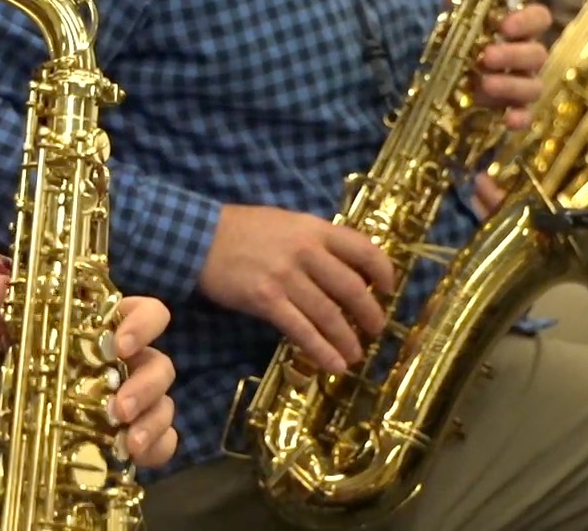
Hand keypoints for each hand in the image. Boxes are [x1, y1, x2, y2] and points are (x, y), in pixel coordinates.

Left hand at [0, 281, 179, 467]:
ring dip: (151, 422)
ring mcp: (144, 401)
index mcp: (116, 332)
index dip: (143, 325)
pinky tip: (137, 457)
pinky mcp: (145, 435)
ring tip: (127, 442)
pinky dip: (158, 448)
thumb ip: (14, 311)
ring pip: (166, 405)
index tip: (119, 345)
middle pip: (161, 365)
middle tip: (118, 409)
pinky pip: (166, 440)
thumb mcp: (24, 340)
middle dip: (145, 387)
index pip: (150, 314)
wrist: (34, 419)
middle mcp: (136, 363)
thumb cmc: (41, 367)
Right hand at [197, 204, 395, 373]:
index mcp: (315, 229)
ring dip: (348, 339)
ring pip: (329, 314)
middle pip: (351, 288)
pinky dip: (322, 350)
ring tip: (357, 355)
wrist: (199, 238)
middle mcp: (306, 252)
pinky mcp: (266, 301)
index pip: (364, 250)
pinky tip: (335, 365)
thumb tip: (348, 265)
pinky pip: (301, 330)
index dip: (384, 272)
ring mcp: (286, 277)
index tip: (389, 289)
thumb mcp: (288, 222)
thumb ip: (317, 240)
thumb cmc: (245, 229)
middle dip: (369, 314)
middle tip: (376, 330)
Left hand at [445, 0, 550, 130]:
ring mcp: (522, 85)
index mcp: (518, 30)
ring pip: (534, 85)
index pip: (540, 18)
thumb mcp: (453, 24)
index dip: (527, 21)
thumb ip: (456, 3)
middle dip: (514, 54)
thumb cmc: (459, 46)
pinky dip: (520, 118)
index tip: (503, 25)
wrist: (441, 83)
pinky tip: (508, 119)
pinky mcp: (513, 110)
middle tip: (486, 57)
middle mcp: (526, 57)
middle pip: (538, 53)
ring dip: (512, 84)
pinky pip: (527, 116)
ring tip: (484, 84)